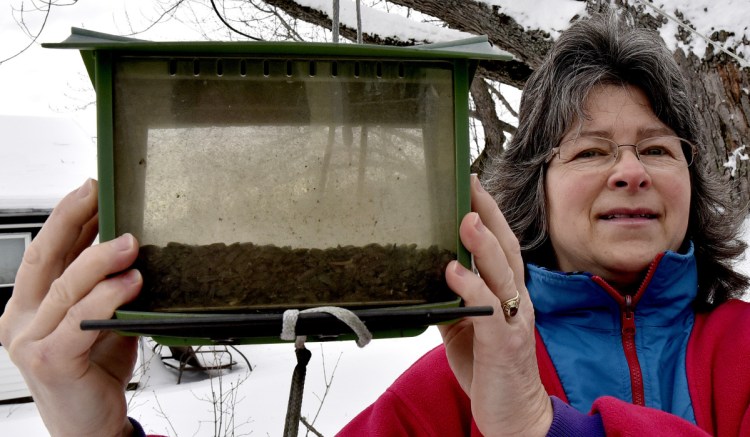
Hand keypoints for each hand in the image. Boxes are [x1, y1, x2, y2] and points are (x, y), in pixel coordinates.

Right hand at [0, 179, 142, 436]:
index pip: (45, 250)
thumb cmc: (93, 371)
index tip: (92, 188)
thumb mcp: (98, 318)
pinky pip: (80, 322)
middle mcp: (20, 319)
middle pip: (43, 257)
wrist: (90, 426)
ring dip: (100, 260)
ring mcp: (30, 341)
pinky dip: (107, 298)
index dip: (66, 215)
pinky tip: (130, 283)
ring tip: (130, 243)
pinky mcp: (50, 361)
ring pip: (65, 288)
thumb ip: (103, 286)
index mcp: (29, 304)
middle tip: (99, 195)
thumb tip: (127, 243)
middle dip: (71, 219)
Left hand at [438, 175, 552, 435]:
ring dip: (483, 245)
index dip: (488, 214)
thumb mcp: (468, 330)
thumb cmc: (493, 370)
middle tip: (471, 185)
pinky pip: (487, 312)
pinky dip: (471, 289)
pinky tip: (453, 272)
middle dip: (489, 214)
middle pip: (506, 249)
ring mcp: (512, 322)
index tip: (471, 185)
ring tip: (467, 219)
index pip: (500, 246)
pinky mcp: (503, 345)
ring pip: (502, 274)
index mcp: (507, 295)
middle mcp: (515, 302)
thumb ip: (453, 302)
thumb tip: (431, 277)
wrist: (516, 416)